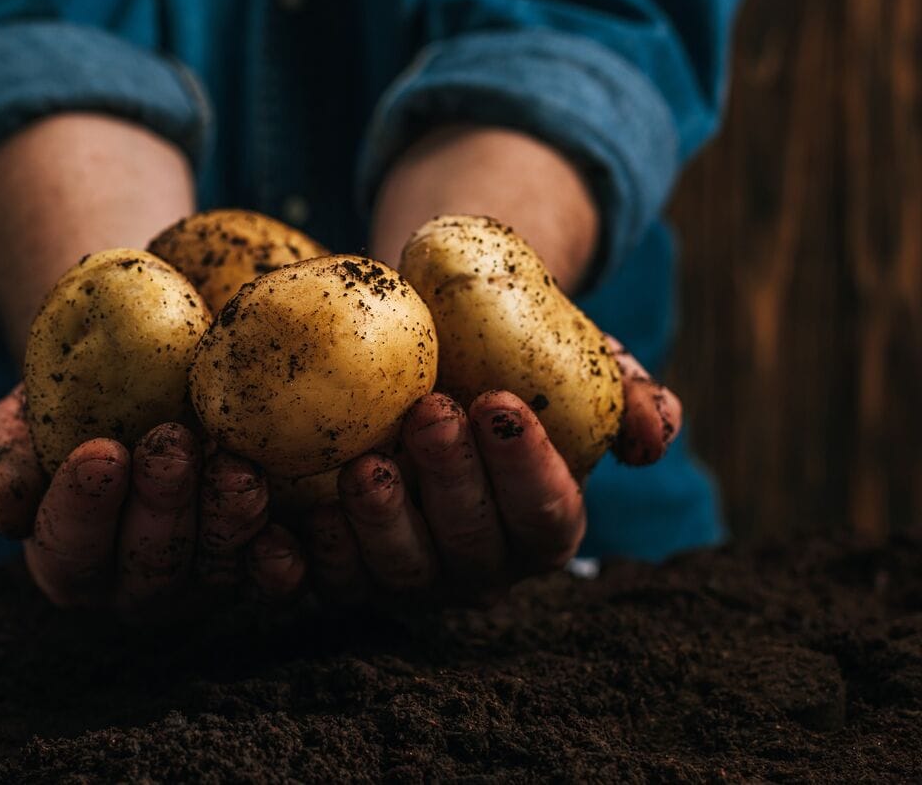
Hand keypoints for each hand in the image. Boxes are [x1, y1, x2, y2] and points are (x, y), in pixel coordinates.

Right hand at [0, 386, 305, 621]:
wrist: (138, 384)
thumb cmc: (65, 405)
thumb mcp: (17, 422)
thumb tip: (10, 503)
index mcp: (66, 557)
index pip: (67, 547)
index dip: (82, 509)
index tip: (100, 452)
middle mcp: (133, 584)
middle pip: (148, 568)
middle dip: (161, 508)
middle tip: (172, 444)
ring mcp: (201, 581)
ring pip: (214, 569)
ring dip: (227, 521)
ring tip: (236, 467)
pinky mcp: (257, 566)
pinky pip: (273, 574)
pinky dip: (283, 555)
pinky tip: (299, 530)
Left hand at [301, 339, 679, 606]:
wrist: (422, 355)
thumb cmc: (504, 361)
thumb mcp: (575, 366)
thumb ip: (626, 394)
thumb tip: (656, 434)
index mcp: (538, 523)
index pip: (545, 516)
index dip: (527, 469)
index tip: (501, 403)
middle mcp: (474, 564)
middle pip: (469, 549)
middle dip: (452, 483)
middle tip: (431, 412)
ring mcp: (403, 573)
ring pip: (396, 572)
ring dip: (379, 523)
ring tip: (364, 464)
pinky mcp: (337, 569)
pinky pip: (317, 582)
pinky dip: (297, 563)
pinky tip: (280, 528)